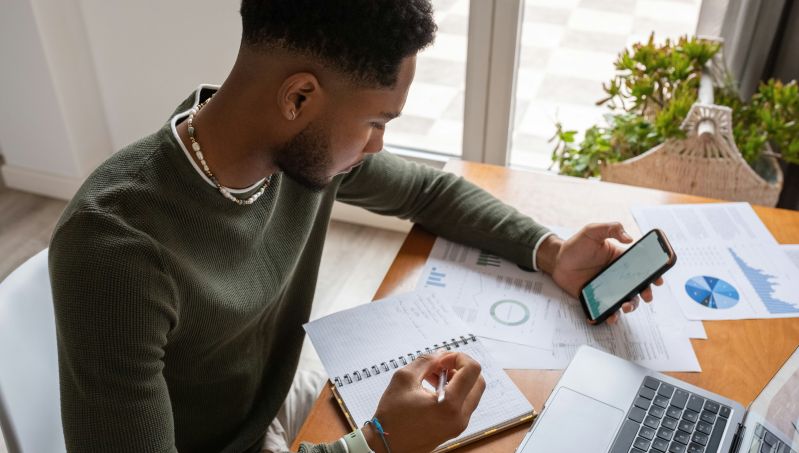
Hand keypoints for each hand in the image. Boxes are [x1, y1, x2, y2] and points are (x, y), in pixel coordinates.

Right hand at [362, 352, 485, 452]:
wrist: (386, 446)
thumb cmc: (392, 417)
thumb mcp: (404, 379)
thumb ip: (425, 362)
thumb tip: (439, 356)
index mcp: (449, 405)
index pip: (472, 370)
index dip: (458, 357)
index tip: (440, 360)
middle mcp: (459, 417)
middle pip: (478, 381)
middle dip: (460, 367)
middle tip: (440, 365)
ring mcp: (459, 425)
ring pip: (471, 392)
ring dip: (456, 378)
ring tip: (432, 375)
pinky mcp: (454, 428)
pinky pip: (463, 404)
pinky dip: (453, 391)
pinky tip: (433, 387)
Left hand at [541, 223, 663, 323]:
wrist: (556, 260)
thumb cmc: (576, 245)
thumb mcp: (593, 231)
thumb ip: (611, 228)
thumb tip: (630, 238)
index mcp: (621, 259)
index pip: (642, 267)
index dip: (654, 274)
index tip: (659, 280)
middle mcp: (618, 275)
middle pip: (638, 286)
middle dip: (646, 293)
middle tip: (646, 295)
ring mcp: (608, 288)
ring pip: (626, 300)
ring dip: (631, 306)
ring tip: (625, 306)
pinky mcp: (597, 298)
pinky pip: (608, 309)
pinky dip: (611, 315)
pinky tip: (610, 317)